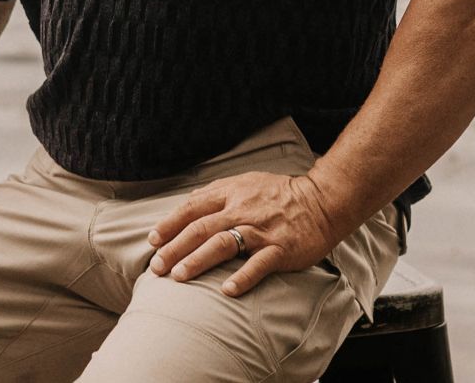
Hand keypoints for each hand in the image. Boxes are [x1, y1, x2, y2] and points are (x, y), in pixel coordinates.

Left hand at [148, 171, 340, 296]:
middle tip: (157, 266)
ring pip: (224, 243)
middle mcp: (243, 210)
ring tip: (179, 276)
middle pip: (202, 228)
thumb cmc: (280, 195)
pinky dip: (242, 277)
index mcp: (232, 193)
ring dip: (199, 260)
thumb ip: (218, 192)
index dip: (170, 223)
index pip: (194, 207)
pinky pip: (259, 263)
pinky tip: (227, 291)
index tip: (152, 241)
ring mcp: (262, 230)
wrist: (322, 201)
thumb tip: (189, 201)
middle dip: (175, 247)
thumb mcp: (246, 183)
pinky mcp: (280, 248)